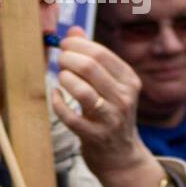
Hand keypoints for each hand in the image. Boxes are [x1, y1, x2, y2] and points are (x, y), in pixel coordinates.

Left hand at [51, 26, 149, 178]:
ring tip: (60, 78)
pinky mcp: (95, 136)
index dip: (77, 45)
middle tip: (59, 60)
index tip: (63, 45)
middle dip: (67, 59)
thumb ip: (93, 57)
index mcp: (129, 80)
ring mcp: (110, 118)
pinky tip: (56, 97)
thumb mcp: (110, 84)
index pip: (101, 53)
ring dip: (64, 79)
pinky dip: (58, 103)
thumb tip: (74, 31)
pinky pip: (69, 116)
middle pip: (89, 67)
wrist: (120, 155)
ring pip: (81, 90)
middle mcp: (124, 97)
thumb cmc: (110, 113)